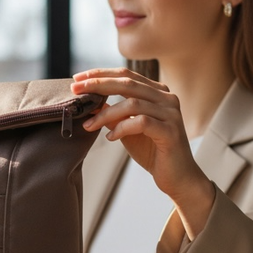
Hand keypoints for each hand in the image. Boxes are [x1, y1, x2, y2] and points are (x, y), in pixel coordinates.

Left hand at [72, 68, 214, 237]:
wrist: (177, 178)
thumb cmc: (153, 151)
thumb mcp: (127, 130)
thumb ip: (113, 115)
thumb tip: (90, 103)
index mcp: (157, 92)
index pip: (126, 75)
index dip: (100, 75)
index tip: (77, 79)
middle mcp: (166, 98)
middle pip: (127, 83)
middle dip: (98, 85)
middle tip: (75, 91)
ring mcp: (171, 114)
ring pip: (132, 103)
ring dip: (106, 113)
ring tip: (89, 125)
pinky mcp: (170, 132)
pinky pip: (142, 122)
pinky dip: (122, 128)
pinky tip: (111, 137)